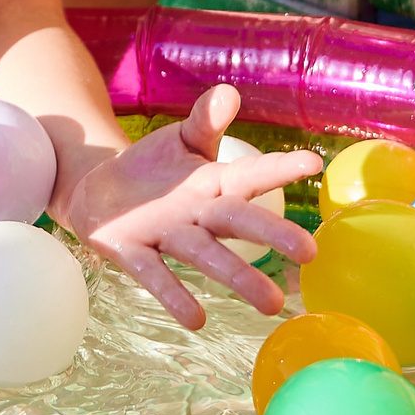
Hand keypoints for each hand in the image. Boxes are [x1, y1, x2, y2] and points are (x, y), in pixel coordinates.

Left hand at [62, 84, 320, 328]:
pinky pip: (155, 274)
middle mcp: (199, 214)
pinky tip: (196, 320)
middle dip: (272, 235)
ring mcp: (169, 235)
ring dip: (237, 278)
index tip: (314, 161)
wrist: (100, 193)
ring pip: (206, 255)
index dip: (279, 168)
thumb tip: (228, 93)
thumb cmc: (156, 170)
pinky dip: (174, 295)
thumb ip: (204, 121)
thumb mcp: (181, 140)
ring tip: (271, 304)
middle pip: (238, 222)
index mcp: (215, 184)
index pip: (251, 174)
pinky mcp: (133, 252)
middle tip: (309, 254)